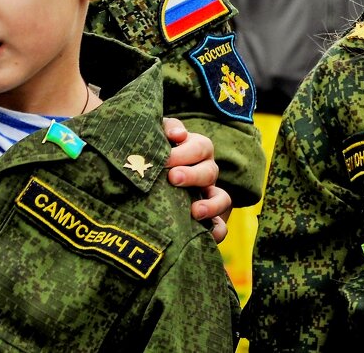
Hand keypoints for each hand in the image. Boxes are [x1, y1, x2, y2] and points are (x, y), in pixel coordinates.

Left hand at [162, 118, 232, 240]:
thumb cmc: (151, 154)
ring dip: (211, 205)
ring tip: (195, 211)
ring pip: (222, 198)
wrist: (141, 185)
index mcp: (196, 150)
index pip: (200, 146)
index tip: (164, 159)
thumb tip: (179, 135)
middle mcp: (206, 172)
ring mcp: (209, 197)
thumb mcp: (157, 136)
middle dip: (192, 175)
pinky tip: (208, 234)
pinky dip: (218, 230)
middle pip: (209, 171)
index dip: (184, 152)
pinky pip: (221, 226)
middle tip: (173, 178)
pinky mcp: (208, 220)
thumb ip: (166, 128)